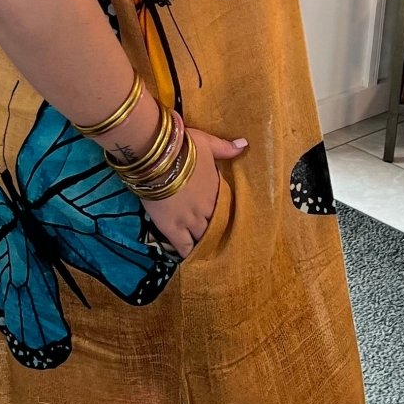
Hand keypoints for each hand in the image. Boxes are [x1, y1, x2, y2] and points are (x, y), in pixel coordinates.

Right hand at [142, 128, 246, 256]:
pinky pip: (184, 247)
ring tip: (207, 253)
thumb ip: (225, 148)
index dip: (224, 213)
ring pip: (203, 238)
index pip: (226, 207)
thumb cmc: (184, 147)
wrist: (158, 157)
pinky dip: (188, 254)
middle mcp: (207, 209)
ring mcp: (190, 220)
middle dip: (217, 231)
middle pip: (217, 226)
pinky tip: (191, 260)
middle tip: (218, 240)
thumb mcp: (207, 143)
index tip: (226, 219)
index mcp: (217, 190)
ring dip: (205, 244)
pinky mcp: (172, 228)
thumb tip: (244, 144)